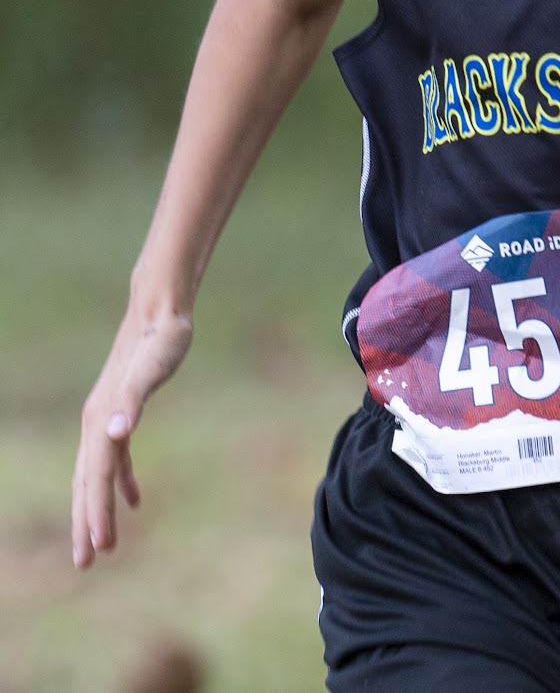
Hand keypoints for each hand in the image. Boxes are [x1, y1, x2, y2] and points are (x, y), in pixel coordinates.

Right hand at [72, 306, 193, 567]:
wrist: (159, 310)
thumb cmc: (160, 339)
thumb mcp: (152, 367)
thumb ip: (133, 400)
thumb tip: (117, 432)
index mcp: (102, 419)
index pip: (96, 478)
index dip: (96, 514)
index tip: (100, 548)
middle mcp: (98, 423)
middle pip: (87, 483)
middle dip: (86, 523)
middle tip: (87, 563)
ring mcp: (108, 418)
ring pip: (97, 475)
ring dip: (98, 509)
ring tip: (102, 545)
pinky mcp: (123, 412)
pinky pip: (117, 459)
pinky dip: (122, 482)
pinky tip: (135, 501)